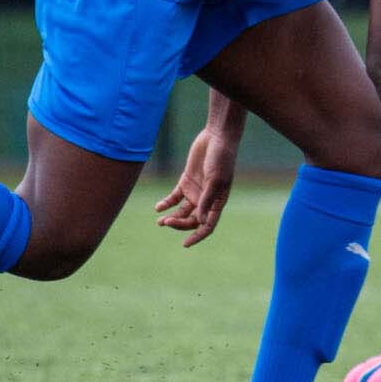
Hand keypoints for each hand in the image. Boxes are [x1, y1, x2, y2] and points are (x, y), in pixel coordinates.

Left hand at [155, 127, 237, 246]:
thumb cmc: (221, 158)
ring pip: (182, 211)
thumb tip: (200, 220)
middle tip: (166, 223)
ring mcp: (195, 191)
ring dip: (172, 217)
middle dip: (180, 224)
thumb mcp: (215, 180)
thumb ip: (206, 200)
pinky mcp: (186, 181)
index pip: (208, 225)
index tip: (185, 244)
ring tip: (160, 221)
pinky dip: (167, 204)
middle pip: (192, 220)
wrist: (217, 137)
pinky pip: (174, 198)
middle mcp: (206, 199)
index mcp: (218, 202)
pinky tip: (158, 207)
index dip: (197, 236)